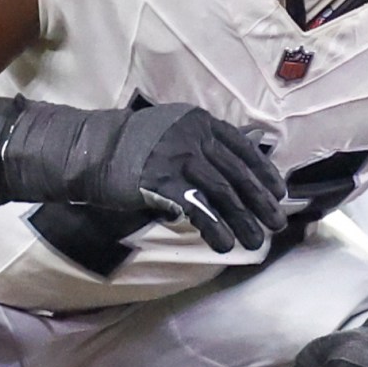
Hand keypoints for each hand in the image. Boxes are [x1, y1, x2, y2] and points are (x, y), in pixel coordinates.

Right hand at [0, 99, 287, 253]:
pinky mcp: (163, 183)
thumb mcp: (171, 132)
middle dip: (260, 202)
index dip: (263, 173)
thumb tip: (232, 170)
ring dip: (243, 221)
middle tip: (275, 224)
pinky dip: (216, 230)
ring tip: (255, 242)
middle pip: (237, 174)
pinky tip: (224, 245)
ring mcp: (178, 158)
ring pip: (223, 194)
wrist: (89, 151)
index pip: (243, 148)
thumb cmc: (131, 147)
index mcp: (199, 121)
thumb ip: (200, 145)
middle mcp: (193, 136)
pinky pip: (199, 210)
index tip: (278, 193)